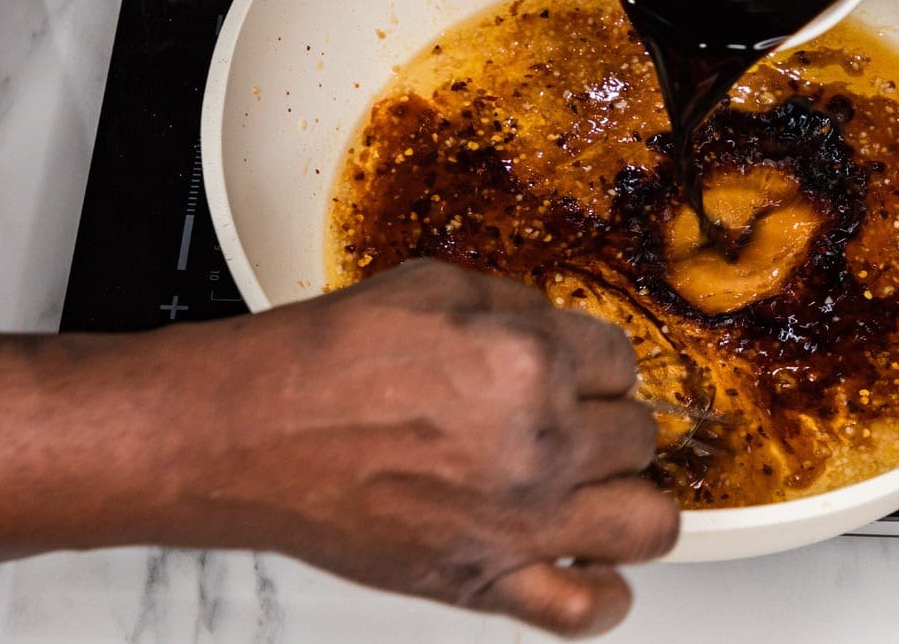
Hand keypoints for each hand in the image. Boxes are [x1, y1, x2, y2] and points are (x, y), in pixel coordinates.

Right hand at [180, 260, 676, 636]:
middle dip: (607, 420)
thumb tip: (560, 330)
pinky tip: (590, 566)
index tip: (578, 371)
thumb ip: (518, 308)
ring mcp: (519, 522)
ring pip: (648, 522)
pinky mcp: (484, 581)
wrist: (250, 433)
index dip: (597, 363)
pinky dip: (604, 595)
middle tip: (570, 420)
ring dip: (632, 500)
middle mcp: (539, 444)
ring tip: (601, 486)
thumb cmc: (323, 363)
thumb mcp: (435, 287)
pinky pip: (587, 610)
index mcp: (530, 362)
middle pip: (639, 435)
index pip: (622, 361)